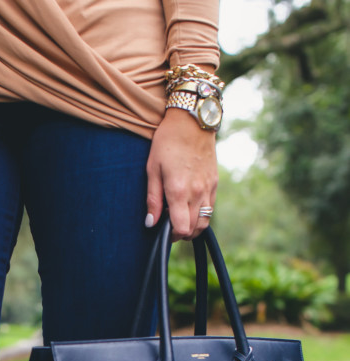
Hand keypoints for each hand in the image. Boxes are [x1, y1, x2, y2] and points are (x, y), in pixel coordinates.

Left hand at [145, 108, 217, 239]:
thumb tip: (150, 223)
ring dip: (193, 226)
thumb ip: (153, 199)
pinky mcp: (215, 182)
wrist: (193, 120)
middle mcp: (197, 192)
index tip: (163, 229)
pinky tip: (190, 206)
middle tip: (170, 225)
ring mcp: (208, 188)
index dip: (172, 235)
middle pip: (194, 229)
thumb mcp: (152, 169)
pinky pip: (211, 208)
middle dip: (181, 233)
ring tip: (181, 218)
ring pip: (205, 221)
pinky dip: (201, 214)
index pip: (181, 228)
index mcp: (179, 191)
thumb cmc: (168, 142)